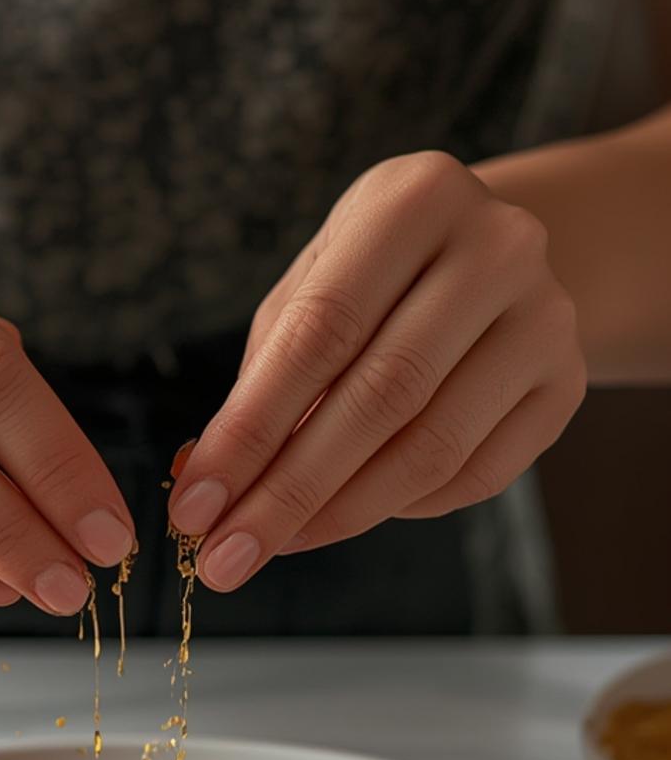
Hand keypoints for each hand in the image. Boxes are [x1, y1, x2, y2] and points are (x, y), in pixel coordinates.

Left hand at [169, 151, 586, 588]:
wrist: (495, 256)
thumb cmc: (376, 280)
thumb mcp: (313, 290)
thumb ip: (262, 379)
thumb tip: (204, 483)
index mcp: (415, 200)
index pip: (319, 335)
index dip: (249, 432)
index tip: (193, 508)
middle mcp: (497, 248)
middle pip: (380, 400)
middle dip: (289, 493)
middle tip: (226, 559)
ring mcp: (545, 318)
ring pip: (432, 449)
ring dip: (341, 515)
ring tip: (275, 548)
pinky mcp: (566, 385)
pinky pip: (475, 476)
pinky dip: (401, 509)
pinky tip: (348, 517)